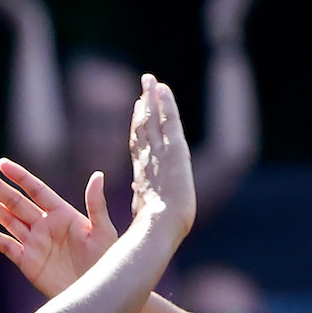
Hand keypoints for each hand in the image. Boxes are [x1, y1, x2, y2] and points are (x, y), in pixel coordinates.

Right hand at [0, 161, 116, 296]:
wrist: (96, 295)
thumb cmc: (105, 262)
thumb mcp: (103, 232)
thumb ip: (96, 204)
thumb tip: (97, 174)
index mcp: (63, 214)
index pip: (37, 190)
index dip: (20, 177)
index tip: (2, 163)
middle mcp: (46, 225)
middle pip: (16, 202)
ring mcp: (35, 243)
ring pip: (7, 220)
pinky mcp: (28, 262)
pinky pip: (6, 246)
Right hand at [130, 75, 194, 230]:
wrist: (158, 229)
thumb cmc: (151, 232)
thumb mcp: (145, 217)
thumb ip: (142, 204)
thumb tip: (138, 201)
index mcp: (143, 177)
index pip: (139, 147)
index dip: (137, 129)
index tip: (137, 112)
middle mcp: (148, 161)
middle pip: (143, 128)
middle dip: (143, 107)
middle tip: (143, 89)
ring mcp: (159, 153)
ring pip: (153, 119)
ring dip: (151, 98)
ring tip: (149, 80)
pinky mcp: (174, 150)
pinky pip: (169, 120)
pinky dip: (165, 103)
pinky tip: (162, 88)